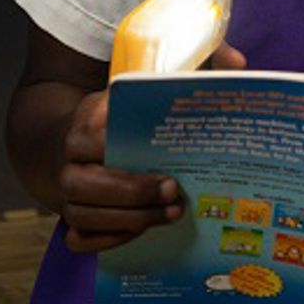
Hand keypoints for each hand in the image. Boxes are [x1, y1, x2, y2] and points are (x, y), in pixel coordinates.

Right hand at [56, 42, 246, 251]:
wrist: (78, 138)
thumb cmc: (128, 112)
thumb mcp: (153, 81)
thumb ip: (195, 67)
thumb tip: (236, 63)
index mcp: (88, 118)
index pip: (93, 133)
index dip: (121, 145)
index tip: (158, 152)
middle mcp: (70, 156)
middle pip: (88, 183)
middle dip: (133, 191)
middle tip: (174, 190)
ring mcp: (67, 191)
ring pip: (86, 215)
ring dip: (130, 220)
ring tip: (171, 214)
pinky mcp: (70, 217)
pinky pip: (80, 240)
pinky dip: (110, 240)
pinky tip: (143, 233)